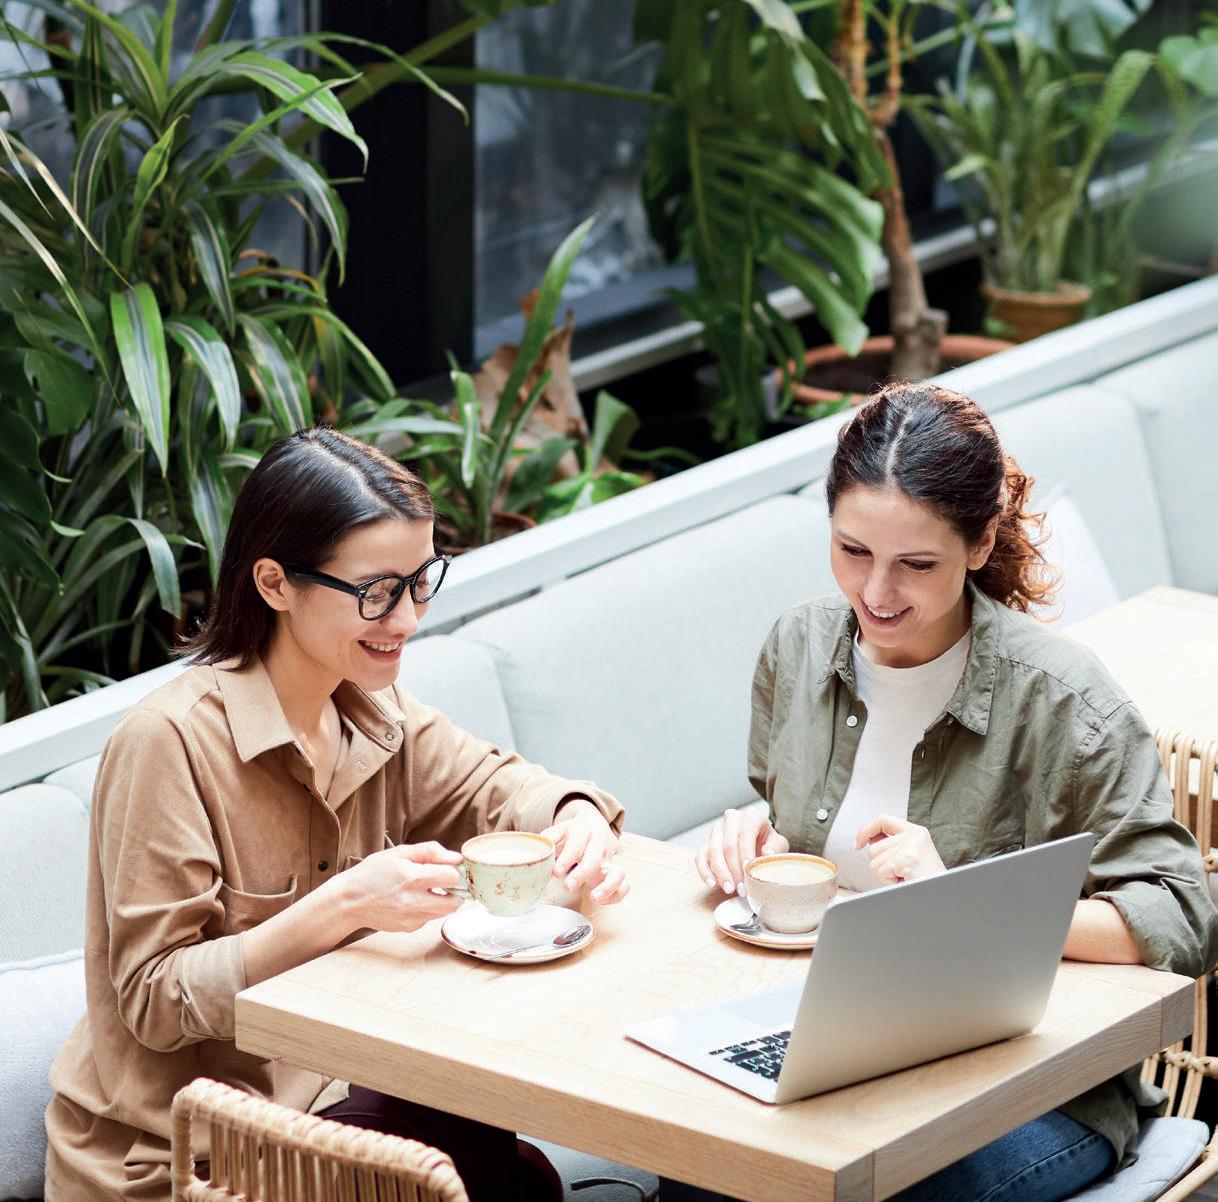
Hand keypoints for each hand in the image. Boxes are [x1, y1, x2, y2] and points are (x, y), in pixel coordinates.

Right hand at [342, 842, 464, 932]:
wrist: (348, 901)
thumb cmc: (372, 873)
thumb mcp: (399, 853)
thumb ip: (430, 852)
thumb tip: (455, 858)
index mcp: (413, 878)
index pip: (453, 877)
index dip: (454, 871)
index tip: (449, 868)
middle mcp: (414, 901)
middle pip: (455, 902)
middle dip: (455, 892)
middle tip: (444, 883)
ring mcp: (412, 918)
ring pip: (443, 912)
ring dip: (442, 901)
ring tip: (425, 890)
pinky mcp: (409, 928)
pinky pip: (429, 919)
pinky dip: (427, 909)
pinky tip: (411, 900)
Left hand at [542, 801, 628, 904]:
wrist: (595, 825)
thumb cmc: (573, 833)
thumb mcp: (559, 830)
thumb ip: (548, 839)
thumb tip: (535, 852)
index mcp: (584, 832)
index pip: (576, 846)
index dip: (566, 860)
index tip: (555, 873)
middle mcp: (600, 846)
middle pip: (595, 859)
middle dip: (582, 874)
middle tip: (568, 887)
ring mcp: (610, 860)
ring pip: (618, 872)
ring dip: (608, 886)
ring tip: (594, 898)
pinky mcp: (616, 873)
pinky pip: (625, 884)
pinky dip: (617, 894)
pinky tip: (602, 901)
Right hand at [695, 806, 788, 893]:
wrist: (758, 842)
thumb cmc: (767, 843)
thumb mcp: (778, 844)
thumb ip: (776, 848)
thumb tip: (767, 853)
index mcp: (751, 816)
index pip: (745, 834)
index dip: (746, 853)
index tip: (748, 871)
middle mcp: (731, 819)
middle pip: (728, 845)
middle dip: (734, 869)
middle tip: (741, 888)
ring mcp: (716, 830)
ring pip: (713, 851)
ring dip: (721, 873)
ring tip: (730, 888)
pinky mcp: (706, 843)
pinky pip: (700, 857)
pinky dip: (704, 871)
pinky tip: (712, 883)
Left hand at [854, 815, 945, 884]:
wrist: (944, 898)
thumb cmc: (926, 881)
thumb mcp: (911, 856)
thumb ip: (891, 844)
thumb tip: (866, 840)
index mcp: (916, 831)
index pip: (882, 819)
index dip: (865, 830)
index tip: (858, 844)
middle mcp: (914, 835)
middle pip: (874, 848)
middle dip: (882, 866)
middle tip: (902, 874)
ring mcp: (910, 847)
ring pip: (874, 861)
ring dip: (886, 876)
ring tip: (905, 878)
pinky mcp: (906, 860)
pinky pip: (881, 871)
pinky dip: (889, 881)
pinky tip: (905, 882)